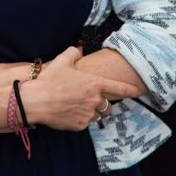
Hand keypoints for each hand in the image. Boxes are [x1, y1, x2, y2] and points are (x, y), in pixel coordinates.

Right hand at [22, 46, 140, 130]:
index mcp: (94, 83)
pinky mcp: (80, 125)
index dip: (131, 90)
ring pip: (98, 114)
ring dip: (93, 110)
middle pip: (109, 104)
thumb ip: (74, 52)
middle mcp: (95, 100)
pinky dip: (81, 117)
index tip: (139, 91)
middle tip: (94, 97)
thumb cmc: (50, 79)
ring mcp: (88, 114)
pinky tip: (70, 111)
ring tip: (79, 104)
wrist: (37, 101)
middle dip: (105, 101)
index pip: (119, 88)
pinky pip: (86, 122)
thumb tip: (78, 49)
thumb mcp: (63, 59)